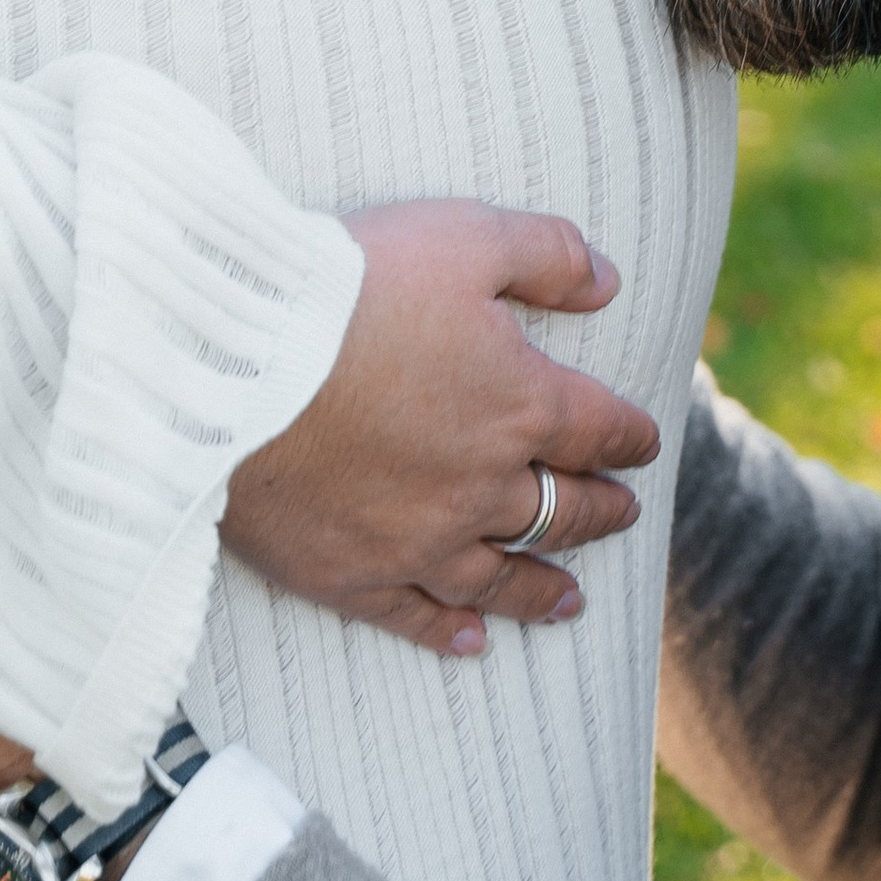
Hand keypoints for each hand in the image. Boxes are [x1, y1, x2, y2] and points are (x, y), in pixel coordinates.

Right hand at [221, 199, 659, 655]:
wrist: (236, 359)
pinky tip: (471, 643)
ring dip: (541, 588)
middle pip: (561, 509)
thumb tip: (610, 282)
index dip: (628, 435)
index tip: (644, 443)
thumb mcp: (464, 236)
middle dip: (598, 510)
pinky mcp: (351, 573)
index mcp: (520, 403)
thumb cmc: (350, 286)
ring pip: (500, 577)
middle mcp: (483, 486)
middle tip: (621, 514)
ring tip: (569, 600)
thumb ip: (547, 256)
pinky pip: (415, 616)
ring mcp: (418, 539)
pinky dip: (449, 632)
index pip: (597, 427)